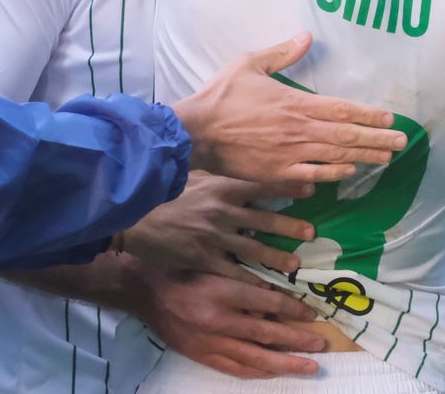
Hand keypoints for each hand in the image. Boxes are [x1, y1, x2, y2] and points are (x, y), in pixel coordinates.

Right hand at [123, 172, 314, 276]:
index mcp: (221, 188)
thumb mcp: (191, 174)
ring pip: (254, 249)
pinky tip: (266, 288)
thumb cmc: (162, 193)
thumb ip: (216, 172)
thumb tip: (235, 156)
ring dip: (277, 257)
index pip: (262, 185)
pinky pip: (233, 272)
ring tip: (295, 264)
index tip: (311, 188)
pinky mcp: (202, 259)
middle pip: (264, 220)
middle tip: (311, 232)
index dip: (288, 187)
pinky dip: (251, 281)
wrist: (132, 217)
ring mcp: (214, 238)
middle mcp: (223, 212)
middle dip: (290, 226)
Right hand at [138, 266, 325, 378]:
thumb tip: (274, 302)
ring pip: (255, 358)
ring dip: (285, 363)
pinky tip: (274, 373)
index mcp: (222, 292)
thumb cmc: (180, 270)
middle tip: (322, 345)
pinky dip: (257, 371)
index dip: (294, 310)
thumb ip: (244, 283)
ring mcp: (209, 342)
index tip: (312, 314)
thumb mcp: (215, 266)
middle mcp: (218, 321)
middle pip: (267, 334)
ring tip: (309, 367)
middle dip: (297, 341)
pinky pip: (235, 368)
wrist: (142, 290)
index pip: (269, 303)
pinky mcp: (201, 355)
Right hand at [174, 32, 405, 182]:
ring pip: (336, 157)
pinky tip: (350, 172)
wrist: (195, 133)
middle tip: (402, 143)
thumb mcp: (249, 64)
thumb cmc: (221, 97)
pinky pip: (313, 175)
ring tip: (386, 157)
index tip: (391, 118)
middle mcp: (299, 129)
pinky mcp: (277, 173)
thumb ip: (281, 53)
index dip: (369, 114)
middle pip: (347, 136)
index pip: (342, 109)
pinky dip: (334, 174)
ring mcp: (290, 154)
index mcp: (295, 102)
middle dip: (378, 138)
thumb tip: (306, 37)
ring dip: (364, 157)